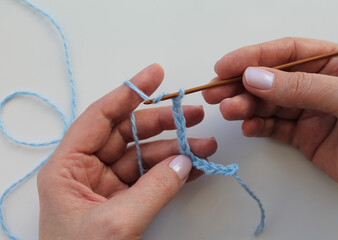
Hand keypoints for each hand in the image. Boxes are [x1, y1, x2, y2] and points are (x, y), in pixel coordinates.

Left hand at [37, 64, 216, 238]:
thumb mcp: (115, 224)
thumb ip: (153, 189)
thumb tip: (184, 163)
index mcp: (67, 166)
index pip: (100, 117)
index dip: (129, 92)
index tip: (156, 74)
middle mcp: (86, 170)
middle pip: (128, 133)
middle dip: (162, 122)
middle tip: (193, 114)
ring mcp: (108, 185)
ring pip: (145, 156)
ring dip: (176, 149)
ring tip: (205, 146)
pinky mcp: (125, 201)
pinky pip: (152, 178)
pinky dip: (174, 172)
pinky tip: (195, 167)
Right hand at [203, 38, 337, 196]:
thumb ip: (301, 87)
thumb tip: (255, 77)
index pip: (288, 52)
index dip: (254, 56)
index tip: (226, 65)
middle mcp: (320, 85)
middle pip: (272, 78)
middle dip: (242, 83)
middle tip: (216, 91)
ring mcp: (311, 111)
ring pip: (270, 104)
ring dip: (246, 106)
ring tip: (229, 110)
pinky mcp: (305, 137)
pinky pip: (275, 128)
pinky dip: (258, 126)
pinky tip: (247, 125)